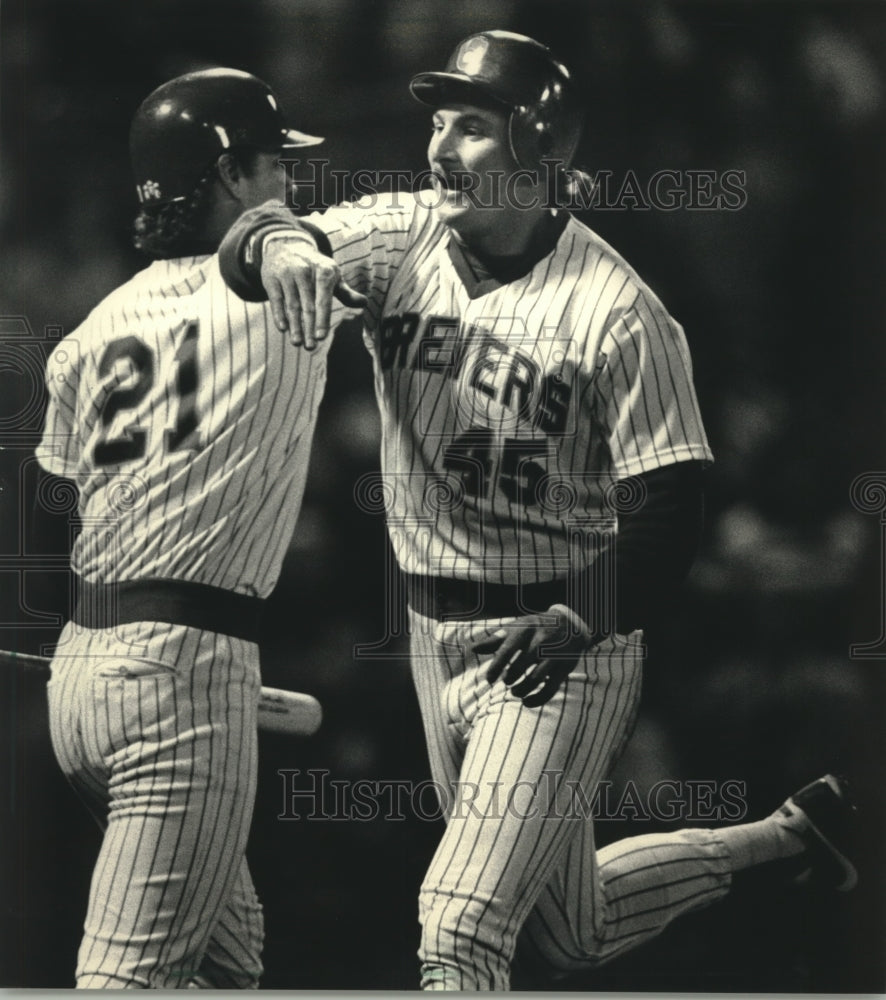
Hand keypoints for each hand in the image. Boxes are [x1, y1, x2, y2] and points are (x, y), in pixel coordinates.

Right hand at [260, 233, 367, 349]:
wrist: (286, 246)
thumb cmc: (315, 267)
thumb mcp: (332, 275)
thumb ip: (346, 292)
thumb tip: (364, 303)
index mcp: (324, 271)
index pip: (323, 299)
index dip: (322, 319)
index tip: (321, 337)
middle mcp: (305, 271)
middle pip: (307, 305)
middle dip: (308, 328)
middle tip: (310, 347)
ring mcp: (287, 274)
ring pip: (291, 305)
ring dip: (294, 326)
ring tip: (297, 343)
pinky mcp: (271, 278)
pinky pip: (276, 300)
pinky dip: (279, 315)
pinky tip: (283, 329)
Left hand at [473, 604, 599, 707]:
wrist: (570, 624)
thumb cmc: (535, 627)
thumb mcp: (517, 627)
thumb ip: (496, 640)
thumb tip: (473, 649)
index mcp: (525, 630)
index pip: (506, 650)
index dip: (495, 667)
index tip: (489, 679)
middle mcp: (540, 641)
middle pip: (520, 666)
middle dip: (509, 678)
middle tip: (506, 681)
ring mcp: (554, 655)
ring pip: (535, 680)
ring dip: (521, 690)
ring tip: (515, 692)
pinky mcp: (565, 668)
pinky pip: (550, 689)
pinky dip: (537, 700)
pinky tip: (527, 702)